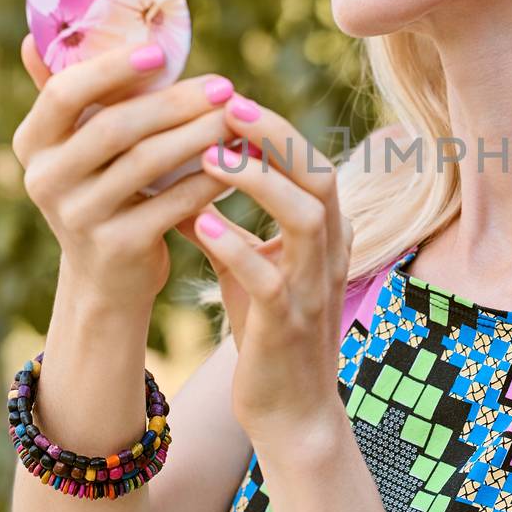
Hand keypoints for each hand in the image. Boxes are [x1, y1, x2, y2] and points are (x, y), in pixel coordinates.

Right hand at [13, 32, 235, 308]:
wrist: (107, 278)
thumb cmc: (102, 190)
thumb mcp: (77, 147)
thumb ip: (69, 95)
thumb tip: (32, 38)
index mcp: (32, 143)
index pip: (63, 94)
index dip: (111, 70)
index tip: (160, 52)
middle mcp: (45, 180)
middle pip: (115, 127)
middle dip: (175, 102)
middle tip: (223, 85)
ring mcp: (78, 217)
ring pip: (147, 163)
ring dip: (199, 135)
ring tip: (236, 118)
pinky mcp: (117, 248)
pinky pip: (172, 203)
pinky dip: (208, 178)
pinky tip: (239, 162)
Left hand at [176, 94, 353, 441]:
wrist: (290, 412)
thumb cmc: (270, 334)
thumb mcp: (251, 269)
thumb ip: (227, 225)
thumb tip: (181, 177)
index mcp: (326, 236)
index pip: (314, 164)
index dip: (277, 128)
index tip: (232, 99)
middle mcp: (329, 255)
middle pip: (320, 176)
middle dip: (277, 136)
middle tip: (229, 104)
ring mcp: (312, 290)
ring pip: (304, 218)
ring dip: (259, 182)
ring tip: (213, 156)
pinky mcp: (288, 326)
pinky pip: (269, 277)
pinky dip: (235, 246)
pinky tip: (200, 225)